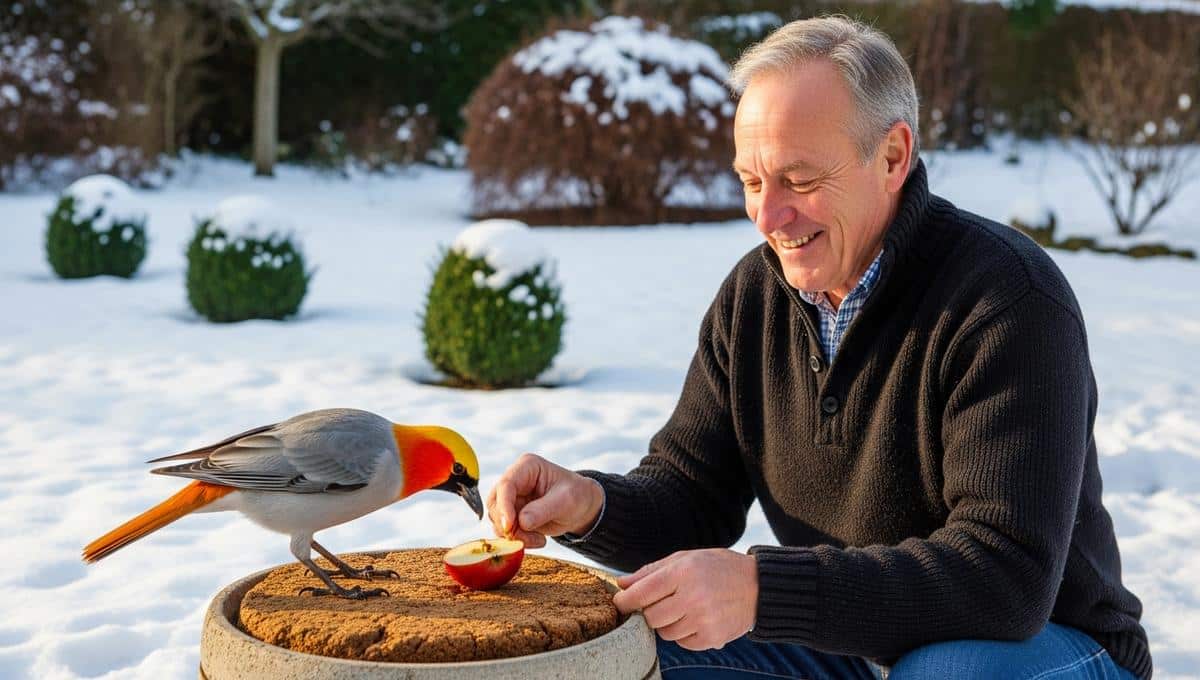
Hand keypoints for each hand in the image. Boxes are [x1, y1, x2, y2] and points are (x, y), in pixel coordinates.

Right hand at [486, 453, 603, 547]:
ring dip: (515, 535)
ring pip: (497, 519)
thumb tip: (521, 522)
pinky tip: (538, 539)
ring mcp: (512, 498)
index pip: (506, 485)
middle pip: (495, 503)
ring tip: (539, 539)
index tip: (509, 526)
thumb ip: (543, 510)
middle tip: (525, 538)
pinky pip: (506, 530)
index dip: (504, 506)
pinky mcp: (513, 514)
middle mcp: (515, 480)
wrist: (582, 507)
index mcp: (527, 467)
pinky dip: (519, 539)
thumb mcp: (567, 500)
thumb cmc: (577, 495)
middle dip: (507, 524)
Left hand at [613, 548, 757, 650]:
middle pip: (651, 617)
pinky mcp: (713, 637)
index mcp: (684, 572)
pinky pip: (683, 643)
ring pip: (665, 633)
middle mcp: (693, 596)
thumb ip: (651, 571)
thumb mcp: (685, 558)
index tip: (620, 602)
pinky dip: (684, 634)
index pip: (643, 592)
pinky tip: (697, 619)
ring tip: (684, 608)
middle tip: (661, 602)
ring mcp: (704, 620)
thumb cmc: (718, 568)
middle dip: (650, 612)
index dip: (626, 600)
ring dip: (668, 623)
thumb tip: (622, 584)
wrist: (758, 586)